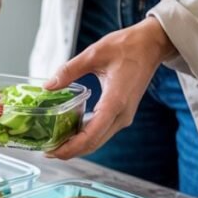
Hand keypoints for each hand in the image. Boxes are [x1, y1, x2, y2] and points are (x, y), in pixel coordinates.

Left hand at [45, 18, 176, 159]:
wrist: (151, 45)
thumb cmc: (127, 47)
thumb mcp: (93, 54)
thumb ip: (69, 71)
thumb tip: (48, 85)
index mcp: (115, 102)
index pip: (91, 135)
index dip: (70, 147)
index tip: (52, 152)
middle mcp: (121, 115)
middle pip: (93, 143)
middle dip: (70, 151)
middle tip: (47, 151)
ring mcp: (123, 116)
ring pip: (98, 140)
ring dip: (77, 145)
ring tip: (54, 143)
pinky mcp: (122, 113)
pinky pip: (102, 131)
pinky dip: (85, 136)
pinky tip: (69, 132)